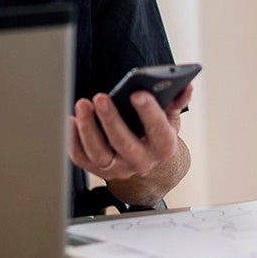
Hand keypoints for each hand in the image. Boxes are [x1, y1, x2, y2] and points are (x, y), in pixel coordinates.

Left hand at [69, 84, 191, 204]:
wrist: (149, 165)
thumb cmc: (156, 135)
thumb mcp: (170, 119)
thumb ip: (175, 101)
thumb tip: (186, 87)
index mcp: (163, 147)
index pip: (158, 131)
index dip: (149, 113)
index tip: (138, 93)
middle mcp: (141, 161)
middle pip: (124, 143)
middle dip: (111, 120)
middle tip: (101, 97)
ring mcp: (118, 168)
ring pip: (99, 153)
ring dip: (88, 129)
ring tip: (82, 105)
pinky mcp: (98, 170)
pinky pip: (82, 158)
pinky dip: (73, 141)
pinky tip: (70, 121)